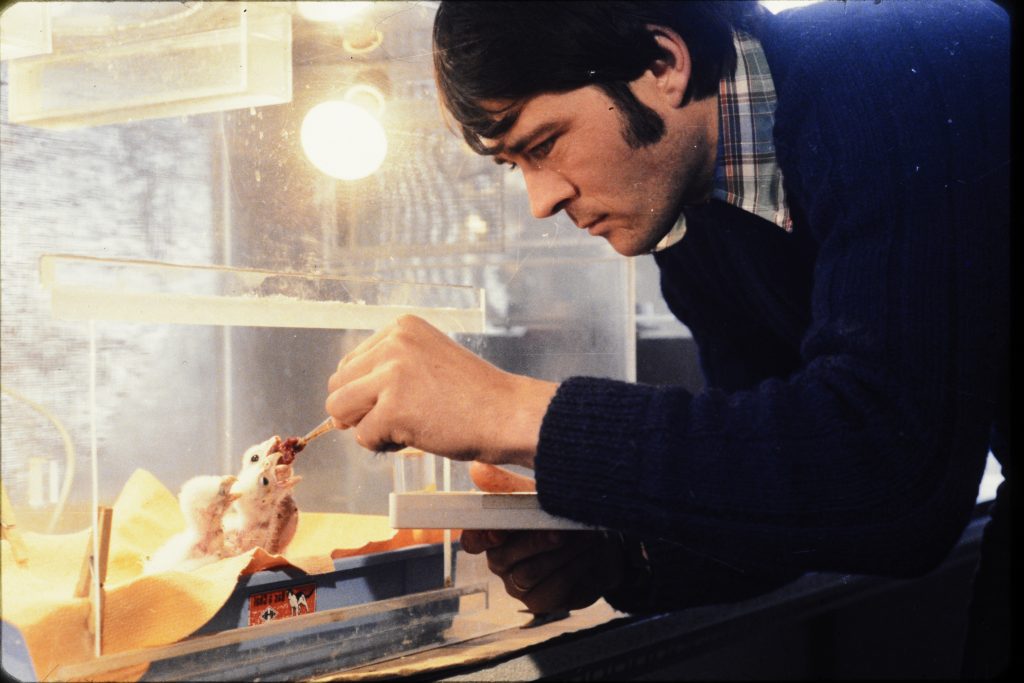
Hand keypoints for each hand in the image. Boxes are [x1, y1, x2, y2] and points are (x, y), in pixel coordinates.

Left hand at [326, 315, 555, 467]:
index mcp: (401, 328)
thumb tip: (337, 410)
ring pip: (339, 409)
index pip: (351, 364)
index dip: (370, 392)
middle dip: (362, 409)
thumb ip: (386, 371)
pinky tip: (416, 435)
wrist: (508, 414)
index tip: (407, 398)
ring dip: (368, 426)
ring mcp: (392, 374)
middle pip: (338, 386)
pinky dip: (384, 445)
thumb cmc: (474, 396)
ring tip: (405, 426)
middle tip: (403, 416)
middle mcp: (393, 343)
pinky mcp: (393, 407)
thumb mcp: (427, 362)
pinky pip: (362, 437)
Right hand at [461, 462, 626, 613]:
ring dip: (558, 554)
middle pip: (501, 558)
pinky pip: (553, 588)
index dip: (480, 538)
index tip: (498, 532)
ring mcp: (519, 585)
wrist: (604, 544)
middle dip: (532, 542)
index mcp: (494, 534)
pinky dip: (573, 568)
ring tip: (583, 536)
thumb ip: (510, 485)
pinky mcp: (543, 601)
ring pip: (528, 574)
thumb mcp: (540, 494)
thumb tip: (478, 469)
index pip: (472, 541)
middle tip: (559, 530)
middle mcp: (501, 562)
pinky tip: (589, 553)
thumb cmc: (564, 516)